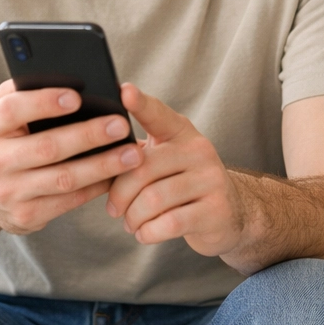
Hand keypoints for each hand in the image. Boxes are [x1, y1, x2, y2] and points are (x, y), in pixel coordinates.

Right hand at [0, 79, 141, 234]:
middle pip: (46, 148)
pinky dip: (97, 187)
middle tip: (120, 124)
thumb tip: (66, 75)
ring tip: (132, 153)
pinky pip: (69, 201)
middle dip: (88, 135)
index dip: (45, 102)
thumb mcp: (0, 110)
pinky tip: (118, 173)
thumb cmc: (2, 137)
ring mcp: (9, 193)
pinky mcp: (26, 216)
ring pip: (64, 179)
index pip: (13, 111)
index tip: (77, 96)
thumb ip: (24, 90)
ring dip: (103, 166)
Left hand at [106, 84, 246, 255]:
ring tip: (131, 223)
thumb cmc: (182, 184)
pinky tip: (145, 233)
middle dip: (120, 194)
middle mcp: (198, 149)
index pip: (158, 114)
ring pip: (153, 199)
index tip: (124, 91)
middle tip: (114, 210)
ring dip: (133, 217)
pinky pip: (169, 223)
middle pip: (143, 167)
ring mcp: (210, 179)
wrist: (229, 213)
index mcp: (181, 132)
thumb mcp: (165, 161)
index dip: (140, 103)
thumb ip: (135, 155)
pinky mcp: (215, 210)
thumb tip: (94, 156)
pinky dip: (148, 232)